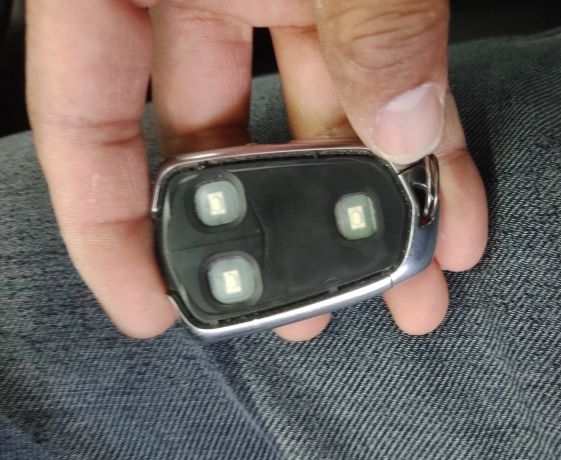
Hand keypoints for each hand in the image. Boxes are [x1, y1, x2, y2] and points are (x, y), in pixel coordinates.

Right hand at [26, 0, 487, 340]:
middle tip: (308, 306)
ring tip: (412, 277)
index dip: (107, 225)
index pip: (89, 120)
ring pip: (315, 116)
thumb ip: (355, 23)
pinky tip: (448, 196)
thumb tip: (401, 123)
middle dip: (277, 232)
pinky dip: (421, 134)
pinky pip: (386, 74)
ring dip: (369, 198)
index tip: (153, 305)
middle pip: (219, 139)